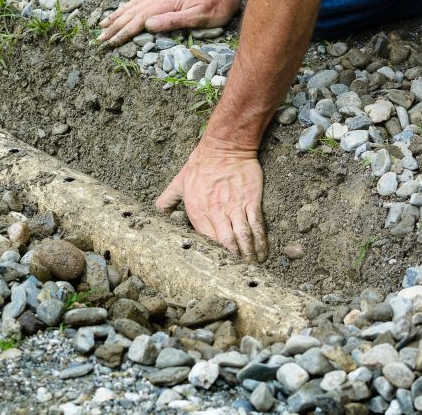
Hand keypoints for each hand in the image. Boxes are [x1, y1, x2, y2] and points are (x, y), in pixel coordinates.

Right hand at [96, 0, 240, 47]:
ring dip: (116, 15)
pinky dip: (127, 6)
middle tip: (99, 38)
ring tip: (103, 24)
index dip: (122, 32)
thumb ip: (172, 20)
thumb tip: (147, 25)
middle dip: (113, 26)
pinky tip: (121, 10)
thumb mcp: (198, 17)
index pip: (138, 21)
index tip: (109, 42)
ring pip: (132, 4)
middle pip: (131, 13)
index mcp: (165, 4)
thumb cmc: (216, 6)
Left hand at [155, 135, 266, 261]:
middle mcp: (216, 212)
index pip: (205, 241)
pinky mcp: (251, 201)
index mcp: (198, 211)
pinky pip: (257, 225)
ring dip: (248, 256)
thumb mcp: (179, 181)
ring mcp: (235, 208)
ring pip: (243, 238)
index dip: (212, 257)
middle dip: (233, 262)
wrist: (225, 147)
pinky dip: (261, 241)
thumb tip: (158, 213)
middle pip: (227, 245)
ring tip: (252, 269)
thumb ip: (167, 199)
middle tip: (238, 274)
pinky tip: (262, 252)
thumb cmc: (200, 163)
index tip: (217, 268)